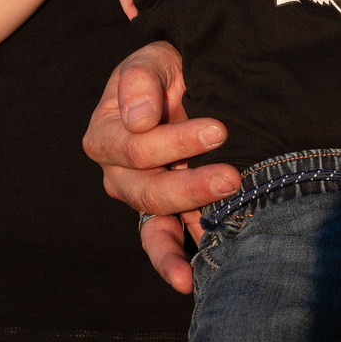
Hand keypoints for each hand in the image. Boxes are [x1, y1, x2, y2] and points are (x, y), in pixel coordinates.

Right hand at [80, 40, 240, 292]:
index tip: (219, 130)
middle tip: (233, 177)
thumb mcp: (152, 60)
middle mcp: (118, 173)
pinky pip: (163, 244)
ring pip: (154, 225)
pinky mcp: (165, 216)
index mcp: (107, 134)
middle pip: (148, 189)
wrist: (194, 83)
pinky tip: (190, 282)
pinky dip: (175, 263)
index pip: (135, 147)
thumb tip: (138, 118)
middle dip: (191, 186)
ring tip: (219, 237)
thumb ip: (139, 80)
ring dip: (187, 227)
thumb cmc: (168, 69)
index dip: (174, 142)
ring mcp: (142, 199)